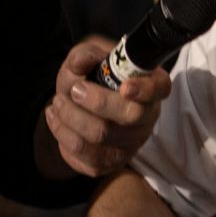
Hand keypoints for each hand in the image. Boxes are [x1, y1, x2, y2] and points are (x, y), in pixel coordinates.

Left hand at [44, 38, 170, 176]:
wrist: (76, 107)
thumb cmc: (90, 78)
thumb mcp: (86, 58)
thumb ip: (84, 55)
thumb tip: (82, 61)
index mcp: (150, 85)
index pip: (159, 88)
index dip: (145, 89)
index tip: (125, 87)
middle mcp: (147, 116)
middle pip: (130, 115)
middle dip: (97, 102)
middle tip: (74, 90)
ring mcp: (131, 143)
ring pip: (102, 135)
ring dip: (71, 118)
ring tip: (57, 102)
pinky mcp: (111, 162)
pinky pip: (85, 154)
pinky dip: (63, 134)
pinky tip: (56, 119)